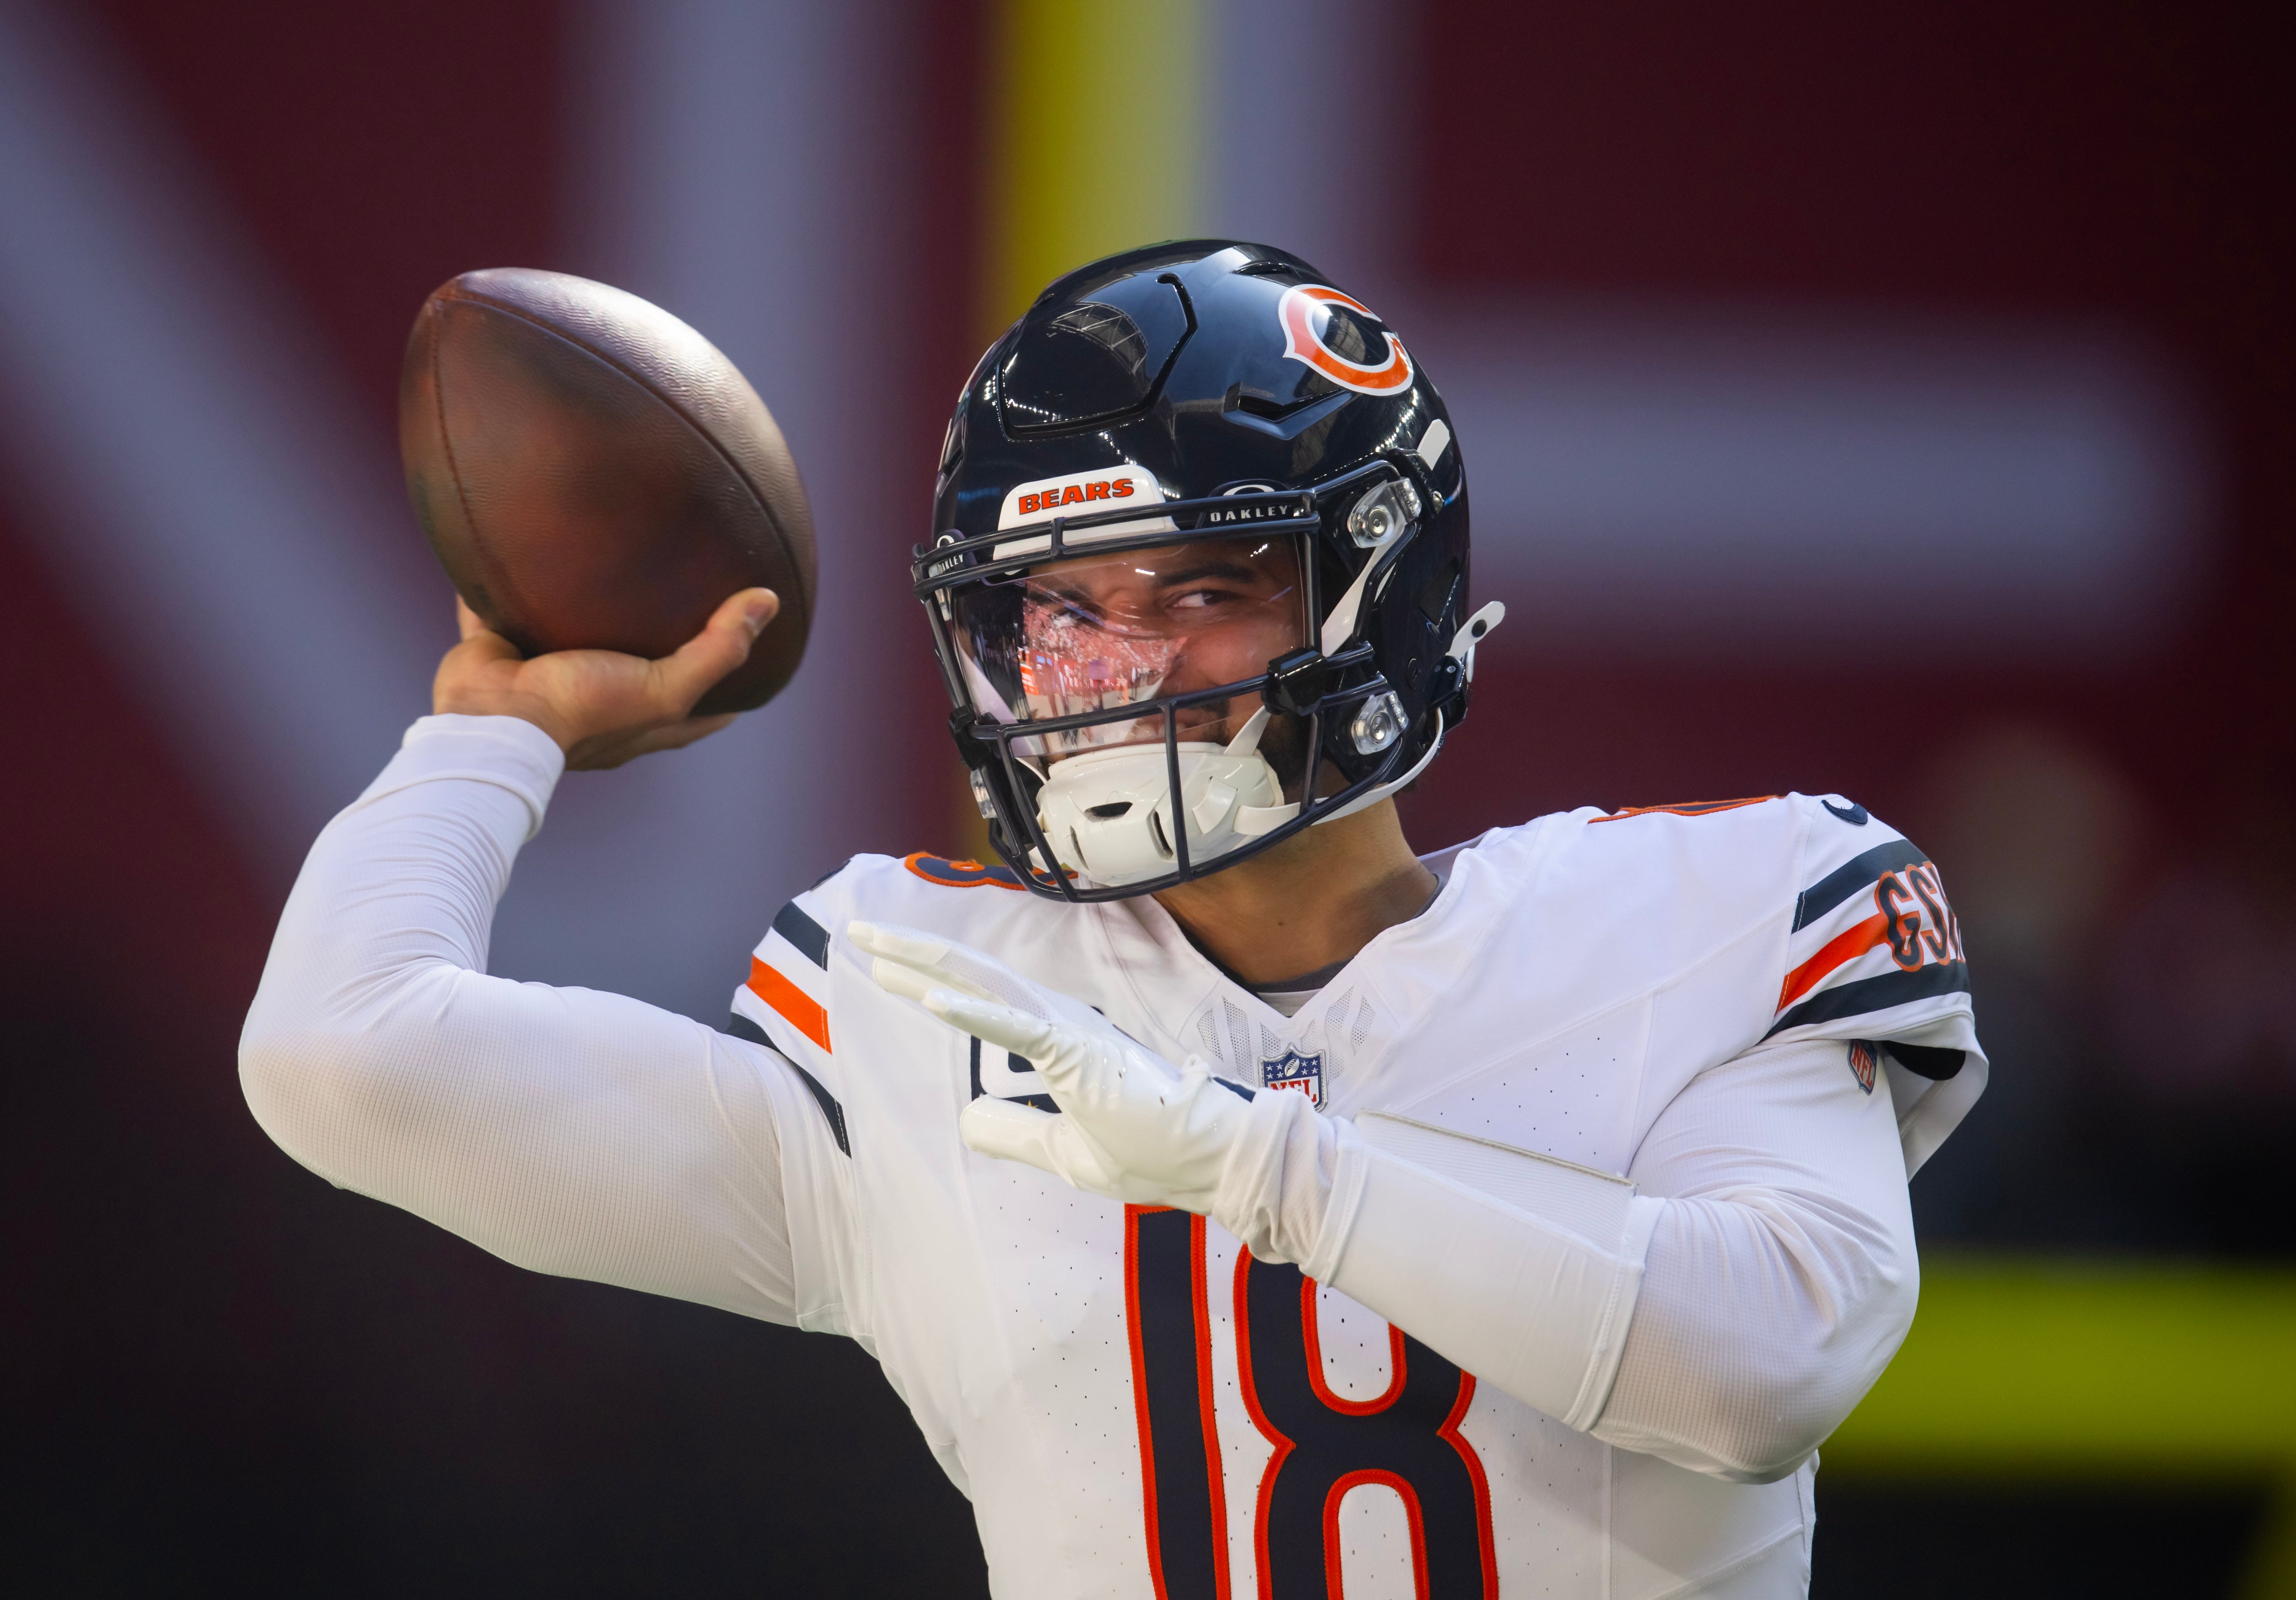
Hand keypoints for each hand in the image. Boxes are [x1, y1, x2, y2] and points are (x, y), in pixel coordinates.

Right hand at [433, 588, 775, 769]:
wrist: (492, 717)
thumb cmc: (582, 711)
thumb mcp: (665, 688)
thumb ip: (716, 649)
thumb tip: (769, 602)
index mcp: (641, 720)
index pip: (701, 710)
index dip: (729, 689)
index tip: (751, 652)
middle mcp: (599, 701)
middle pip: (641, 670)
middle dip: (658, 641)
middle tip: (681, 596)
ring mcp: (549, 676)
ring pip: (574, 637)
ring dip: (585, 612)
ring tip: (609, 565)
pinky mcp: (506, 649)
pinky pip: (509, 611)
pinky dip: (513, 588)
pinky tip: (526, 547)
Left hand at [850, 921, 1254, 1210]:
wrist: (1210, 1163)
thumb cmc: (1154, 1152)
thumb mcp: (1064, 1150)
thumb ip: (1016, 1131)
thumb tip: (965, 1121)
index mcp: (1057, 1037)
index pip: (980, 997)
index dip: (928, 977)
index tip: (882, 963)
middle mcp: (1058, 1020)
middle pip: (971, 974)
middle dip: (910, 952)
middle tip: (857, 932)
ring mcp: (1069, 1032)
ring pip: (984, 983)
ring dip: (926, 963)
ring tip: (874, 945)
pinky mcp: (1079, 1054)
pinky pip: (1015, 1027)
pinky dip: (972, 1009)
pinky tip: (930, 997)